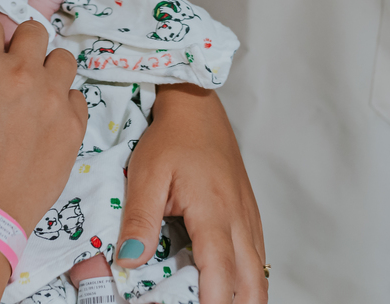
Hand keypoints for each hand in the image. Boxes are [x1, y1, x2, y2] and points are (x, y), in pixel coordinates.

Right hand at [0, 19, 87, 230]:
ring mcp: (52, 96)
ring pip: (63, 57)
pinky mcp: (73, 121)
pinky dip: (65, 104)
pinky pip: (77, 95)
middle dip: (26, 45)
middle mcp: (21, 73)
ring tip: (41, 93)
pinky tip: (51, 122)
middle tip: (20, 67)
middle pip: (34, 30)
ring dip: (51, 70)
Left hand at [116, 85, 265, 303]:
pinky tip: (231, 283)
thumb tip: (130, 260)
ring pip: (259, 271)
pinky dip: (247, 276)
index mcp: (214, 212)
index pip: (221, 272)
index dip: (214, 302)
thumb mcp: (146, 175)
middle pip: (251, 281)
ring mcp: (248, 215)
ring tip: (221, 303)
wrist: (196, 106)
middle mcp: (239, 218)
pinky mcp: (248, 211)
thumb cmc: (170, 137)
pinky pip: (257, 254)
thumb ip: (139, 219)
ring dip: (245, 295)